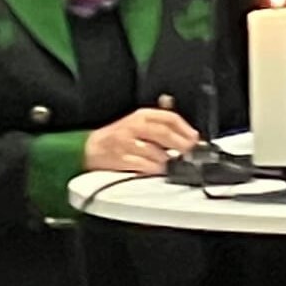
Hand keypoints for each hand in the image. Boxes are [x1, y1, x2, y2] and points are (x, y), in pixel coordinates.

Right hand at [83, 108, 200, 173]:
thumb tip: (185, 124)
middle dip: (181, 144)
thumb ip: (160, 120)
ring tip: (175, 163)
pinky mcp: (121, 159)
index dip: (185, 128)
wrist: (90, 148)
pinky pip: (143, 165)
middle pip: (164, 133)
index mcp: (141, 115)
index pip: (168, 117)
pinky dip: (154, 168)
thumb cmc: (118, 136)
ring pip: (155, 151)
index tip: (195, 138)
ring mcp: (126, 143)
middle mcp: (134, 126)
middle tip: (190, 152)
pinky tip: (160, 169)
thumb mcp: (138, 121)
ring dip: (169, 159)